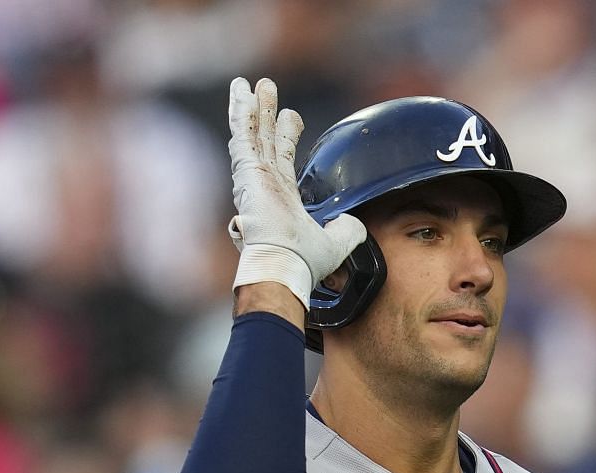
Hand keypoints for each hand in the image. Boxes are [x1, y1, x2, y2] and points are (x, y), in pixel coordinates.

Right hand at [227, 76, 364, 307]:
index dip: (286, 137)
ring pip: (252, 134)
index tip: (292, 117)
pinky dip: (241, 113)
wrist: (285, 266)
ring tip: (248, 83)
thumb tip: (355, 222)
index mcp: (281, 199)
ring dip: (251, 107)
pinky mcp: (248, 171)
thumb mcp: (335, 243)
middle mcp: (265, 186)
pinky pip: (243, 135)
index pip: (283, 160)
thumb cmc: (304, 262)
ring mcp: (254, 177)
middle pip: (265, 141)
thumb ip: (347, 230)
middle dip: (266, 115)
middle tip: (266, 89)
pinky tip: (241, 91)